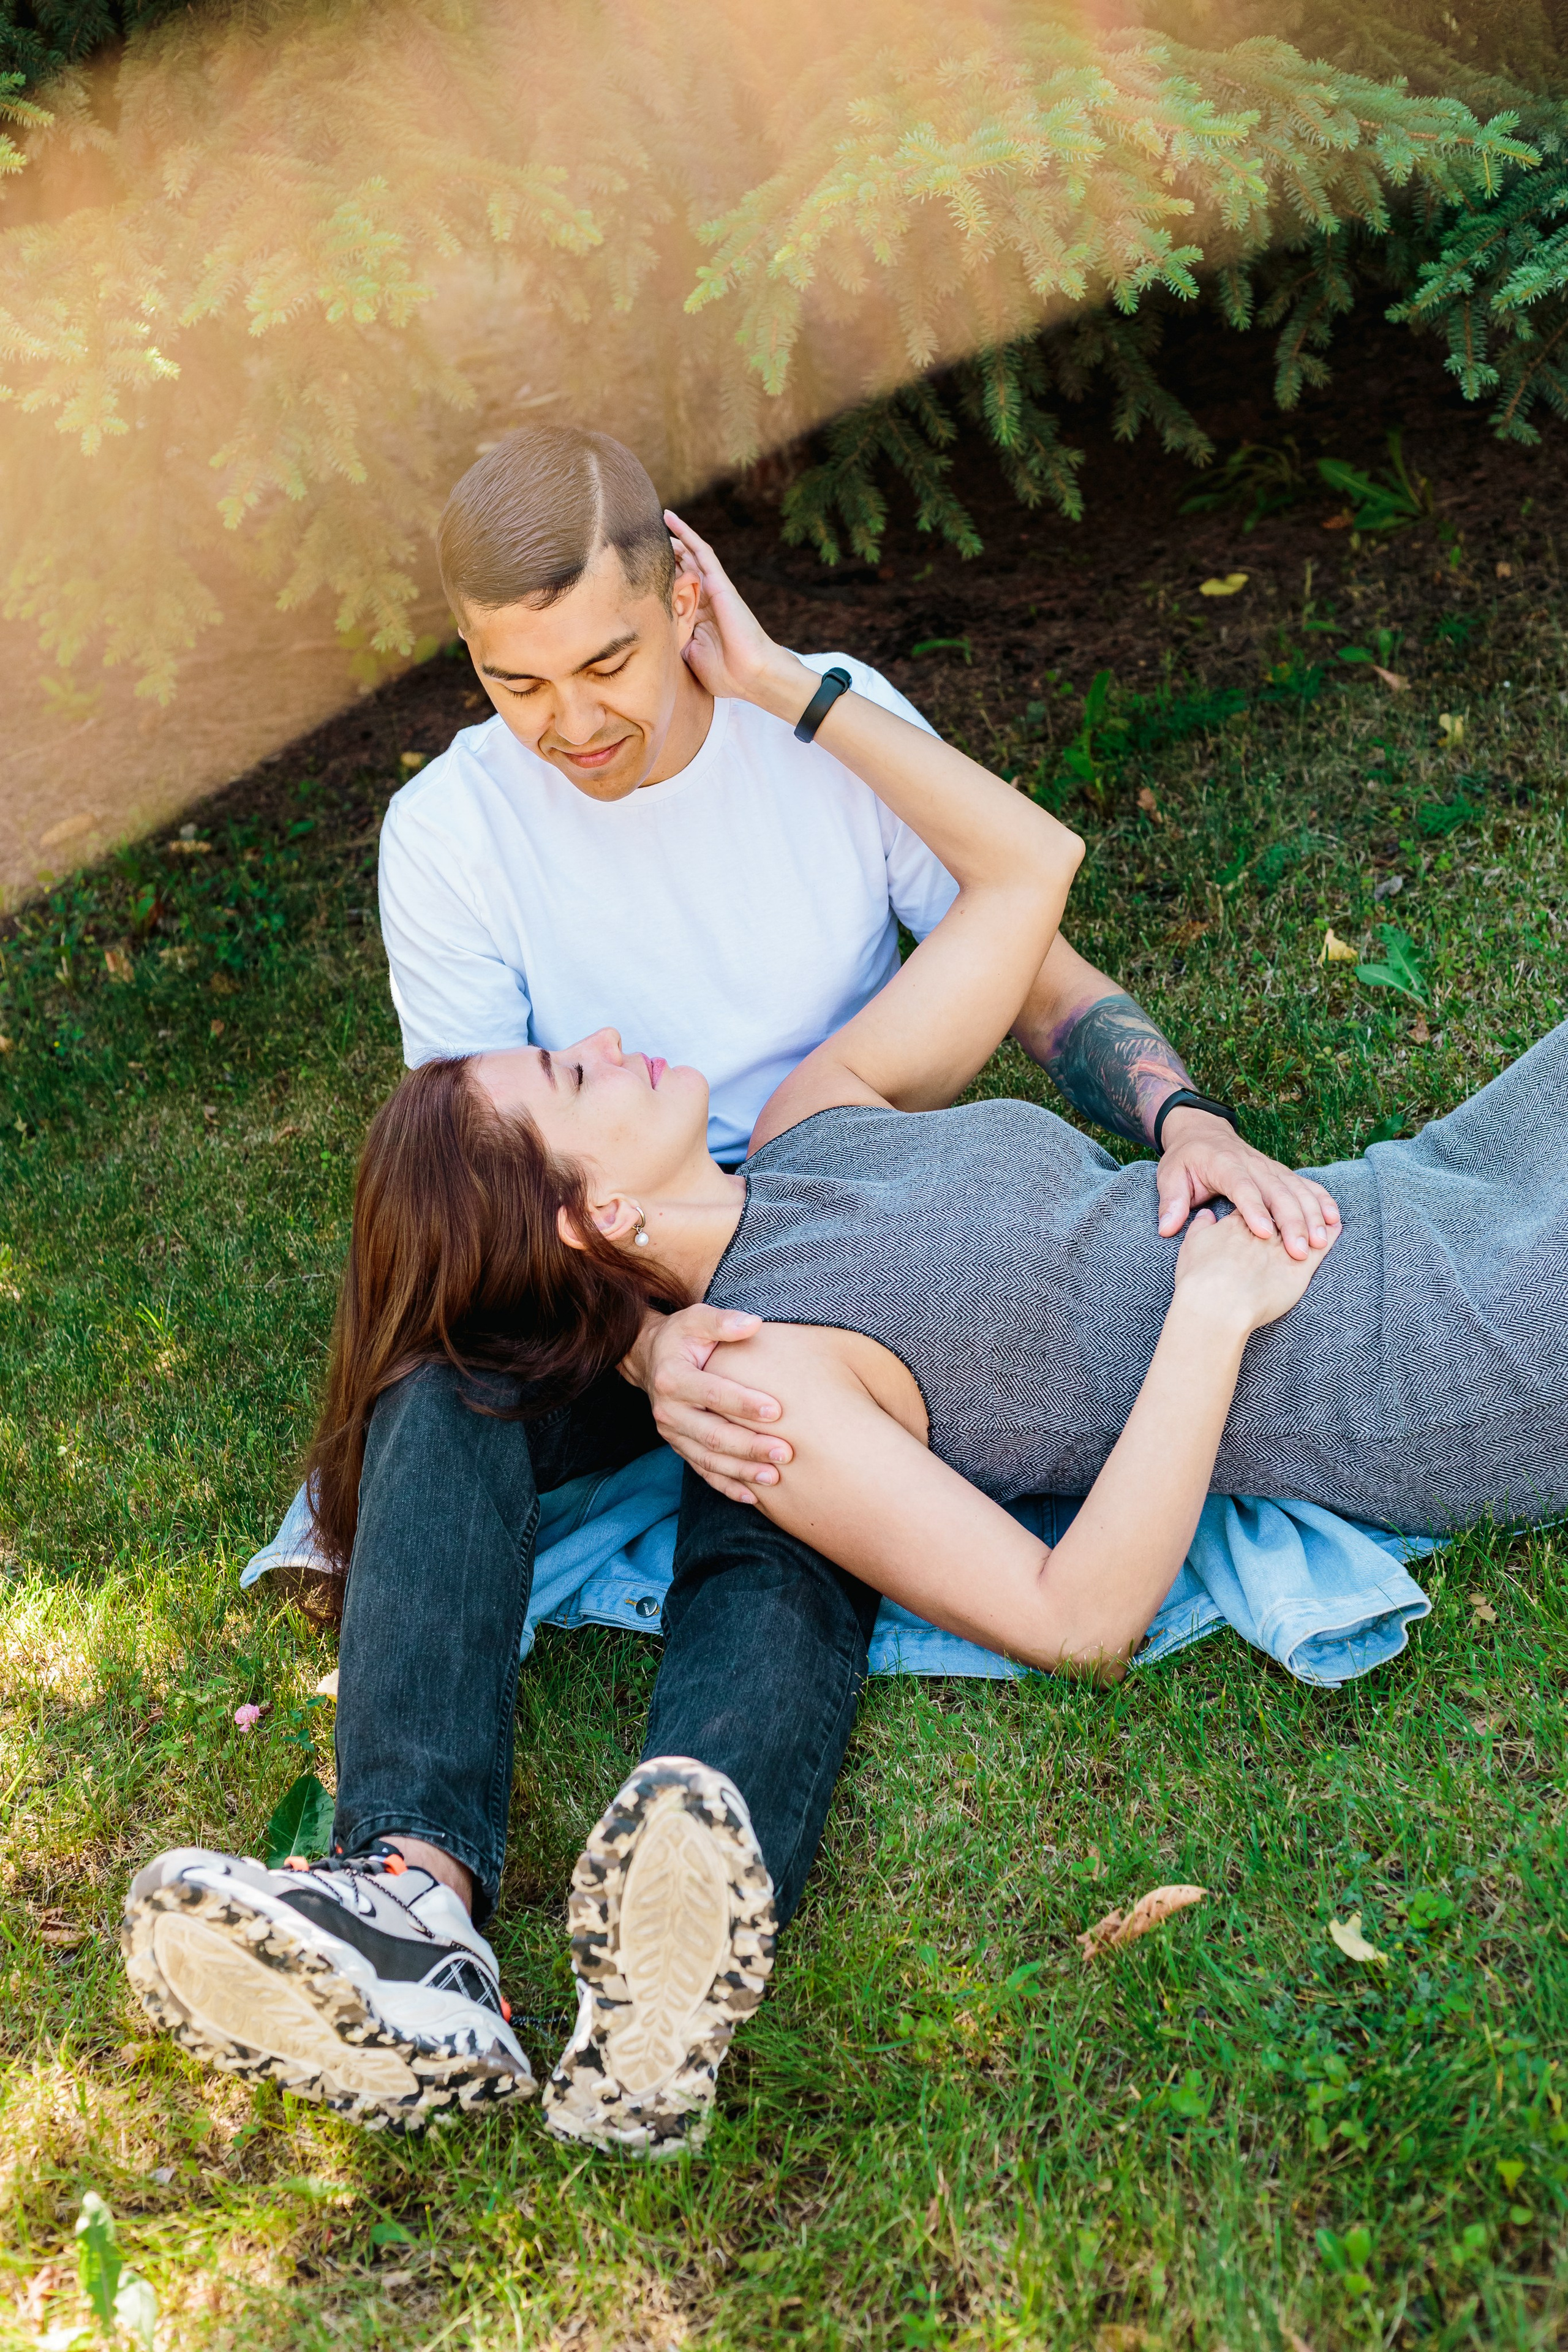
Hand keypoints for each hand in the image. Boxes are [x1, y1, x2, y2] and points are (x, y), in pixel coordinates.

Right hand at [621, 1305, 793, 1505]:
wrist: (650, 1358)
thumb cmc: (682, 1337)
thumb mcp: (696, 1319)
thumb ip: (722, 1322)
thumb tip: (753, 1323)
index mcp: (673, 1378)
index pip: (712, 1394)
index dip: (743, 1403)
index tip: (777, 1410)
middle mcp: (668, 1411)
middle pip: (713, 1435)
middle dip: (750, 1446)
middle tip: (785, 1452)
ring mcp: (672, 1434)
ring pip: (709, 1459)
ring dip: (743, 1471)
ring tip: (775, 1477)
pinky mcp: (678, 1447)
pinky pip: (702, 1471)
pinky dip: (727, 1486)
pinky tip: (752, 1496)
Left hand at [664, 510, 810, 715]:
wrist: (751, 675)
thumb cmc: (725, 673)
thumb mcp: (688, 656)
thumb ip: (673, 639)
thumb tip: (651, 630)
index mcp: (698, 619)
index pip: (675, 592)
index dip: (660, 579)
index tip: (639, 571)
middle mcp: (705, 600)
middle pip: (682, 569)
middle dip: (666, 555)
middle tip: (644, 539)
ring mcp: (713, 589)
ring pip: (690, 556)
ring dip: (674, 539)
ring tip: (656, 519)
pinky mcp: (719, 582)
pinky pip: (702, 552)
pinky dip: (687, 534)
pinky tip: (671, 520)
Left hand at [1155, 1106, 1339, 1261]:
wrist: (1203, 1133)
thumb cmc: (1186, 1160)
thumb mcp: (1170, 1176)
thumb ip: (1171, 1201)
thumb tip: (1166, 1228)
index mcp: (1224, 1164)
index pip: (1242, 1187)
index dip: (1254, 1209)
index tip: (1263, 1233)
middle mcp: (1252, 1164)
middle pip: (1276, 1192)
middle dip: (1291, 1221)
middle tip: (1300, 1250)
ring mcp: (1270, 1168)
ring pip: (1296, 1190)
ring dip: (1311, 1215)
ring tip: (1321, 1242)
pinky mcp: (1281, 1173)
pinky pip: (1306, 1185)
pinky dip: (1321, 1200)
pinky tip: (1334, 1220)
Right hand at [1172, 1201, 1338, 1335]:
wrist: (1216, 1303)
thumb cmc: (1198, 1278)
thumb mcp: (1191, 1245)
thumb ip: (1200, 1227)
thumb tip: (1204, 1216)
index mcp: (1237, 1221)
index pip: (1255, 1203)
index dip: (1262, 1202)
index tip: (1268, 1202)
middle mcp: (1263, 1228)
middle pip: (1283, 1208)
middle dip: (1294, 1206)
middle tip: (1303, 1206)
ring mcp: (1283, 1245)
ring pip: (1305, 1223)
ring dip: (1315, 1218)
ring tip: (1326, 1216)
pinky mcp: (1299, 1266)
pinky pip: (1320, 1247)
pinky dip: (1329, 1235)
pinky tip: (1336, 1227)